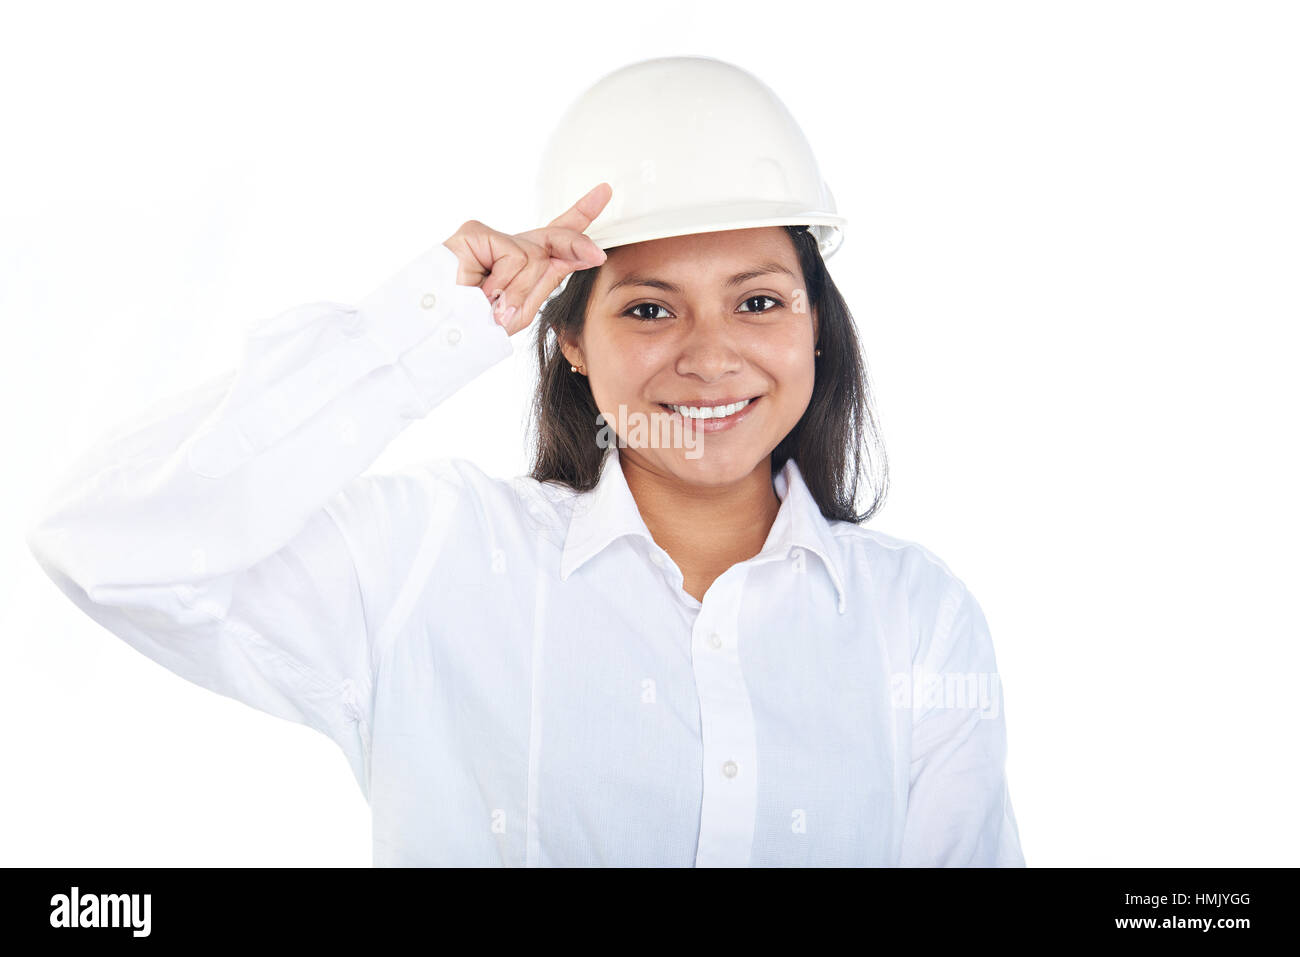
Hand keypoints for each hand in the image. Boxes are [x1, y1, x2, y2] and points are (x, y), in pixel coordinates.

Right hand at [441, 183, 611, 335]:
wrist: (440, 334)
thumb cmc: (476, 326)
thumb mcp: (521, 311)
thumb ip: (547, 282)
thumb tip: (576, 256)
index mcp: (523, 266)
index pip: (556, 236)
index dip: (581, 214)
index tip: (604, 192)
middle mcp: (509, 247)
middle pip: (556, 237)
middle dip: (579, 247)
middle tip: (597, 256)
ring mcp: (490, 237)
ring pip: (535, 257)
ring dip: (520, 291)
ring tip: (493, 304)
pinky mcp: (476, 232)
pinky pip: (515, 257)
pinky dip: (505, 283)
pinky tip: (483, 291)